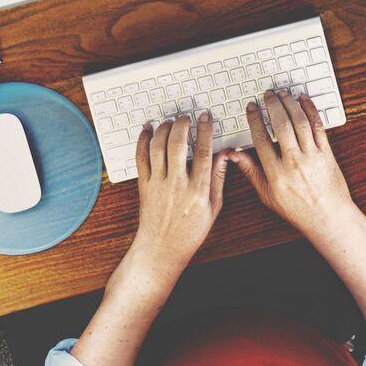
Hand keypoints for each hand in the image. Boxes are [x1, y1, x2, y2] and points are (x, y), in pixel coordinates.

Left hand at [125, 113, 227, 282]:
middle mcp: (177, 185)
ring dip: (164, 129)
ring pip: (158, 147)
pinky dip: (143, 140)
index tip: (205, 118)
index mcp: (198, 191)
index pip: (203, 153)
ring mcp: (158, 184)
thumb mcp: (213, 207)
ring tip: (170, 122)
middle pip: (177, 145)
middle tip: (185, 117)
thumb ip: (217, 178)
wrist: (161, 248)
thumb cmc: (189, 231)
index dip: (205, 131)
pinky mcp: (144, 185)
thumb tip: (224, 154)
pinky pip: (140, 157)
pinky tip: (148, 130)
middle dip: (181, 125)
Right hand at [229, 89, 365, 251]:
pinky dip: (311, 110)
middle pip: (281, 125)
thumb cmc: (298, 209)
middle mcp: (294, 163)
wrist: (328, 217)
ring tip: (283, 94)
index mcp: (276, 174)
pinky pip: (318, 126)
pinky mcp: (327, 153)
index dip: (254, 120)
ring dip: (290, 104)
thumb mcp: (268, 195)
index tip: (252, 108)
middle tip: (268, 95)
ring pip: (300, 122)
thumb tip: (233, 155)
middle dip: (273, 105)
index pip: (261, 139)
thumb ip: (251, 172)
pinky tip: (304, 101)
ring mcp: (312, 157)